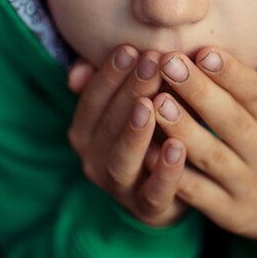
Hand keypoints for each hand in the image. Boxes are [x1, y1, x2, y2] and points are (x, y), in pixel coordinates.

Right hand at [67, 46, 187, 225]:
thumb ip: (104, 81)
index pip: (92, 99)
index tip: (130, 49)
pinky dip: (165, 172)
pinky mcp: (148, 209)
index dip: (109, 74)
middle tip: (152, 64)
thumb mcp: (126, 100)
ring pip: (122, 160)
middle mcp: (94, 160)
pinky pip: (154, 193)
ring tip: (152, 105)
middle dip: (130, 91)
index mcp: (86, 132)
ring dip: (136, 131)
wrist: (166, 184)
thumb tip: (77, 71)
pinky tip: (179, 146)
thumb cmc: (147, 127)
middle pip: (108, 124)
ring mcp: (120, 188)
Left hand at [147, 21, 256, 256]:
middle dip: (199, 91)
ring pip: (211, 155)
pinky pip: (197, 193)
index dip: (232, 72)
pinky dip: (172, 173)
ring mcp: (248, 185)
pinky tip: (147, 150)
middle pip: (231, 120)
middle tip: (168, 62)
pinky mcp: (229, 213)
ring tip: (154, 100)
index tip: (205, 50)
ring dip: (181, 128)